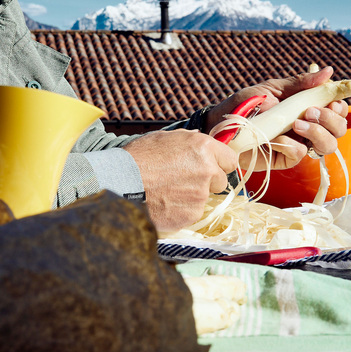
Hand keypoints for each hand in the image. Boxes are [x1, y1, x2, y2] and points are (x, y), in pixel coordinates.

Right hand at [123, 130, 237, 231]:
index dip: (219, 163)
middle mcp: (207, 171)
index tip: (211, 167)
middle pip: (221, 181)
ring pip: (205, 198)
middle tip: (183, 180)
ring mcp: (200, 195)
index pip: (230, 159)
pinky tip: (164, 203)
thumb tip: (200, 139)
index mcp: (203, 148)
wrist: (120, 182)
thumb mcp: (164, 137)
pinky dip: (181, 210)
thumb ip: (189, 140)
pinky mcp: (191, 214)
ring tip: (167, 191)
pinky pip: (192, 212)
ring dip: (192, 196)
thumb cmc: (138, 157)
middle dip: (207, 182)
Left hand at [204, 66, 348, 170]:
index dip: (340, 107)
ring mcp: (297, 144)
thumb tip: (329, 71)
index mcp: (307, 108)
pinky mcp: (284, 159)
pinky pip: (300, 154)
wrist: (220, 123)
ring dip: (318, 132)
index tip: (332, 101)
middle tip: (310, 111)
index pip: (338, 110)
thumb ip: (300, 83)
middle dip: (331, 120)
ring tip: (297, 123)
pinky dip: (292, 144)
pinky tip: (278, 138)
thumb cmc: (245, 104)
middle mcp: (308, 127)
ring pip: (326, 145)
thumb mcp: (272, 89)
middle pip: (338, 129)